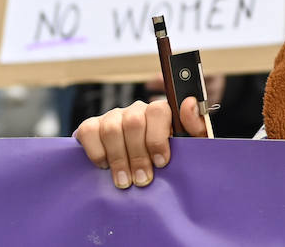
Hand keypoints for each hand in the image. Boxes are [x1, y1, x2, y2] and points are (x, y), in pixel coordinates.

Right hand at [75, 97, 210, 188]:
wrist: (140, 174)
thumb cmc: (165, 161)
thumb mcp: (188, 148)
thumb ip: (195, 127)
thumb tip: (187, 103)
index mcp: (160, 112)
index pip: (158, 110)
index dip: (158, 137)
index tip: (160, 162)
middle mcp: (136, 111)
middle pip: (134, 122)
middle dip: (138, 155)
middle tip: (142, 179)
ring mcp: (113, 117)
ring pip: (112, 128)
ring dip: (119, 158)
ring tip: (124, 181)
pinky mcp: (92, 127)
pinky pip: (89, 131)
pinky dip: (96, 151)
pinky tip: (104, 166)